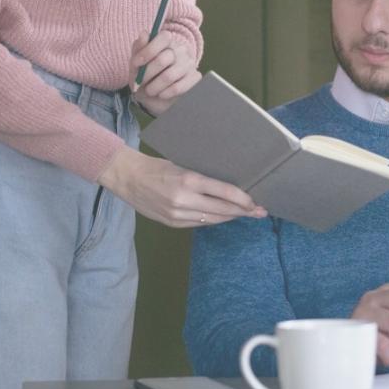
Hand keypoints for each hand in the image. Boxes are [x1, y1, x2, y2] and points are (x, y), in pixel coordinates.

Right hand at [97, 145, 266, 227]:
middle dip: (244, 211)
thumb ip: (203, 178)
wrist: (128, 178)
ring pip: (213, 219)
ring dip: (231, 217)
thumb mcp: (183, 164)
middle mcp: (184, 200)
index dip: (243, 200)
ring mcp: (177, 214)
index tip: (255, 201)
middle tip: (260, 211)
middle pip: (222, 210)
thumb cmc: (157, 166)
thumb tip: (229, 186)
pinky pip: (200, 223)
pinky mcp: (172, 223)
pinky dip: (214, 220)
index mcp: (189, 180)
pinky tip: (225, 217)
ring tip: (247, 215)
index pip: (225, 193)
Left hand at [130, 31, 201, 115]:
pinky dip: (165, 93)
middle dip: (147, 74)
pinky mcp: (195, 78)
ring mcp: (189, 63)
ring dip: (154, 87)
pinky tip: (161, 94)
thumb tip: (144, 34)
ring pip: (168, 76)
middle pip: (163, 60)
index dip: (148, 50)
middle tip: (140, 82)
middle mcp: (180, 50)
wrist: (154, 96)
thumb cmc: (145, 76)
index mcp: (167, 42)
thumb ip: (138, 48)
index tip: (136, 64)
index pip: (164, 37)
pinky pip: (178, 87)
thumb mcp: (136, 63)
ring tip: (150, 90)